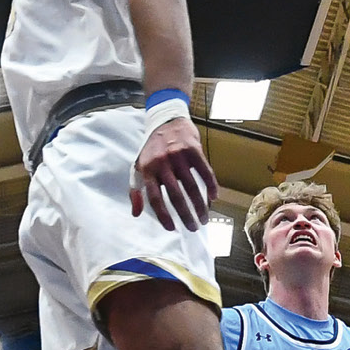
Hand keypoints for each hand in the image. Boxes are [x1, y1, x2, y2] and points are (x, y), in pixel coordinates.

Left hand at [132, 114, 217, 229]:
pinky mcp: (193, 150)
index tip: (172, 228)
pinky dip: (211, 186)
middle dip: (186, 215)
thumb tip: (136, 213)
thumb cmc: (152, 148)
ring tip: (204, 218)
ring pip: (192, 187)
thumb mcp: (138, 167)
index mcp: (147, 170)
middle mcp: (162, 163)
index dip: (163, 215)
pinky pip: (204, 171)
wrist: (166, 120)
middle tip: (193, 228)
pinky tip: (214, 197)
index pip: (155, 198)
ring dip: (200, 205)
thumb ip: (136, 191)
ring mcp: (178, 156)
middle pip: (176, 196)